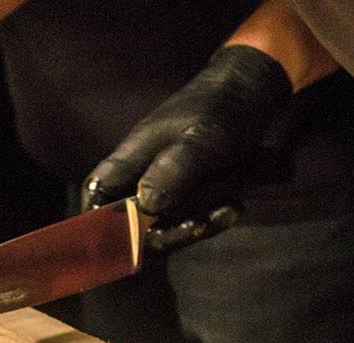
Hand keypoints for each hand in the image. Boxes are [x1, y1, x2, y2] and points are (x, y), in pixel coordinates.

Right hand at [81, 45, 291, 219]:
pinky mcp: (192, 187)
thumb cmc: (221, 108)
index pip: (97, 190)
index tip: (120, 241)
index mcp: (132, 156)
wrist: (256, 91)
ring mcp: (168, 182)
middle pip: (135, 217)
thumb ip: (171, 172)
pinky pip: (192, 213)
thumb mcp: (200, 139)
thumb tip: (146, 207)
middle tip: (198, 224)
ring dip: (196, 221)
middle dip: (166, 229)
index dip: (99, 217)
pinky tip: (234, 206)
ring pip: (168, 220)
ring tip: (229, 206)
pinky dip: (212, 214)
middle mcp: (144, 173)